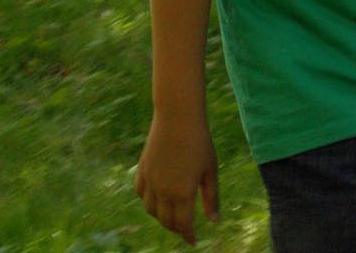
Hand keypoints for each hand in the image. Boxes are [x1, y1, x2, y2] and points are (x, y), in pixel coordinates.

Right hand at [135, 113, 220, 244]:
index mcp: (183, 193)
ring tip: (172, 215)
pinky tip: (157, 198)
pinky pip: (141, 194)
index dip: (188, 236)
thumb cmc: (199, 141)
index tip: (193, 241)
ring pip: (151, 210)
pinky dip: (148, 201)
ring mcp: (150, 180)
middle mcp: (163, 191)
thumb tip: (214, 221)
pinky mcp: (142, 169)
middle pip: (166, 221)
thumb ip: (211, 198)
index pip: (183, 225)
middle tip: (185, 229)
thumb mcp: (210, 170)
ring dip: (161, 217)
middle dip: (176, 228)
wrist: (177, 116)